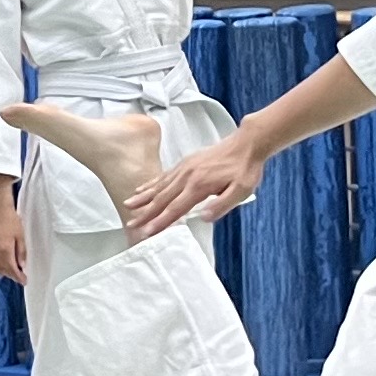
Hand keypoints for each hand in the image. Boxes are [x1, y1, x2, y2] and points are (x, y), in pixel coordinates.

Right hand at [0, 191, 26, 285]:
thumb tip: (22, 265)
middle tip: (20, 277)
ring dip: (4, 272)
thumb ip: (21, 252)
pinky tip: (2, 266)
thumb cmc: (11, 220)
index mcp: (4, 250)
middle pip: (3, 270)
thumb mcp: (21, 236)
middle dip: (12, 275)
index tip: (24, 281)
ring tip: (13, 273)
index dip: (18, 277)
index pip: (12, 269)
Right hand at [127, 130, 264, 236]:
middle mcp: (187, 176)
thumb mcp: (242, 190)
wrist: (247, 143)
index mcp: (199, 186)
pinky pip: (164, 175)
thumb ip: (222, 205)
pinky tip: (143, 189)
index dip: (160, 222)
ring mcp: (185, 168)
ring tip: (128, 206)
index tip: (147, 232)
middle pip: (162, 198)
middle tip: (131, 225)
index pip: (175, 208)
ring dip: (143, 198)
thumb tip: (203, 218)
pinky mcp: (186, 163)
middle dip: (145, 213)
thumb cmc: (245, 168)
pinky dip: (151, 183)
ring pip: (159, 186)